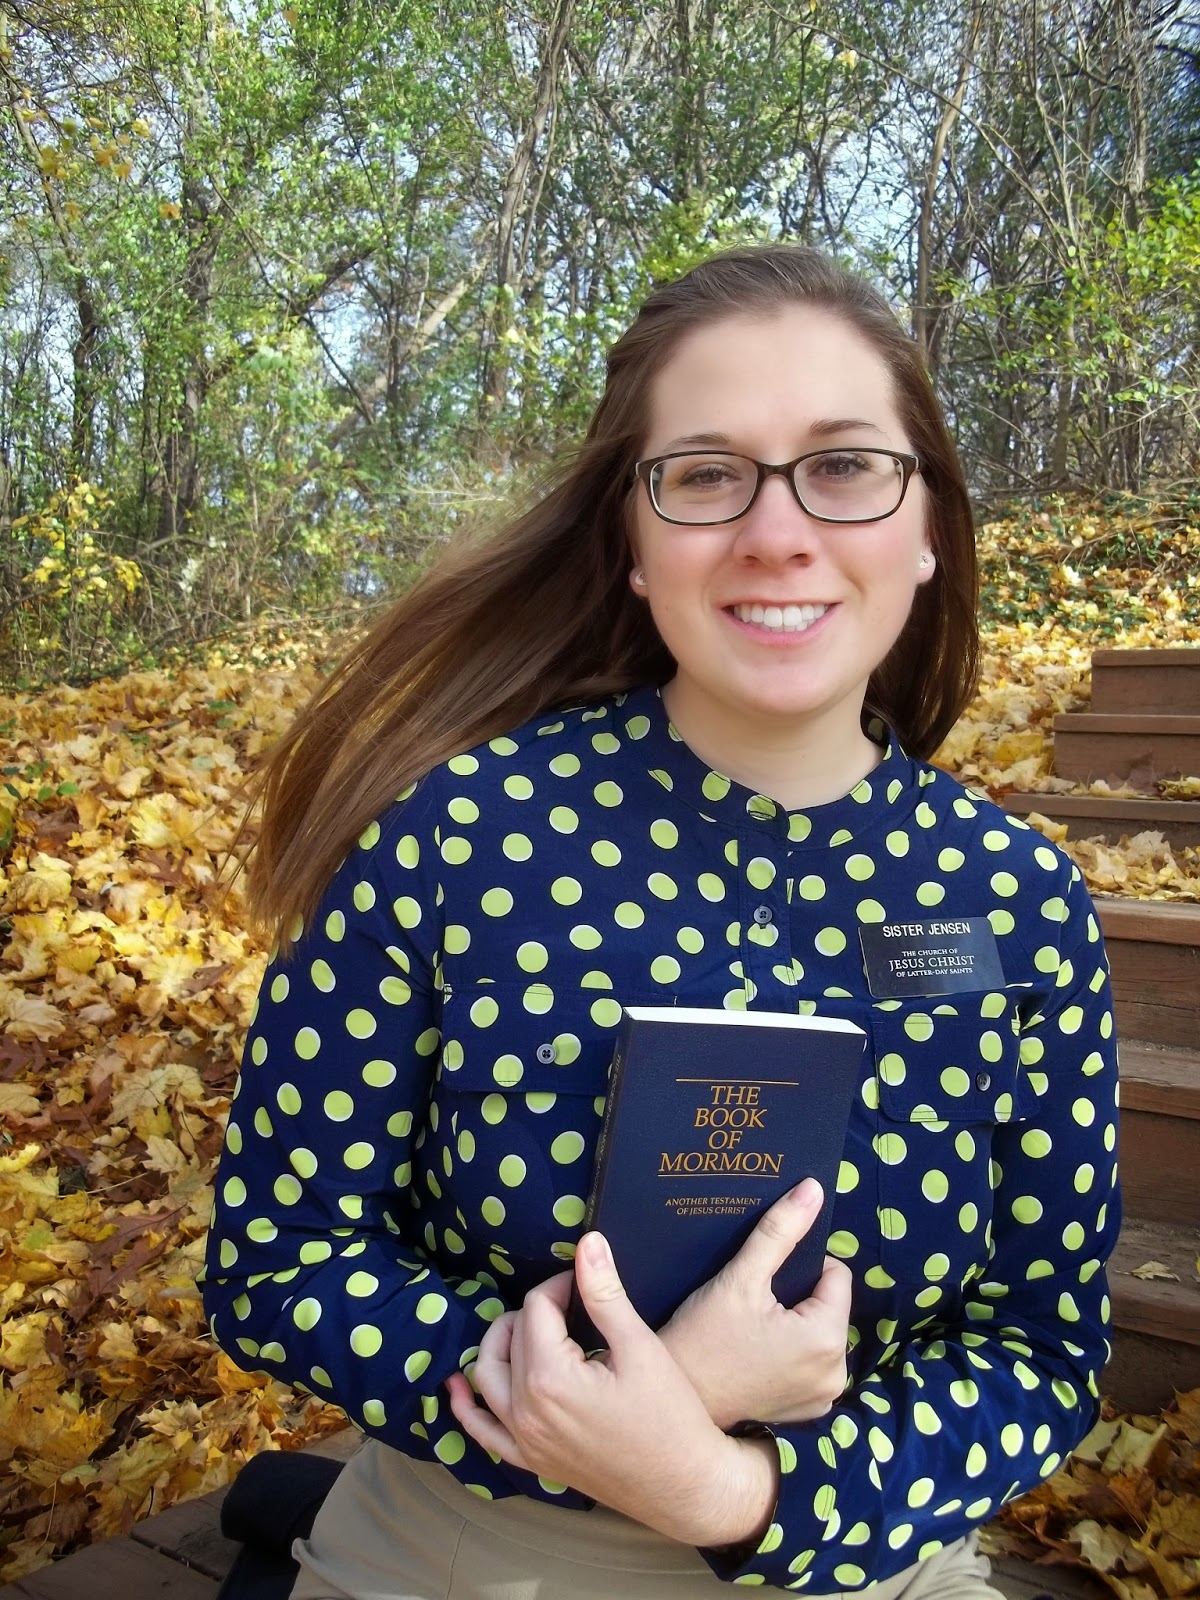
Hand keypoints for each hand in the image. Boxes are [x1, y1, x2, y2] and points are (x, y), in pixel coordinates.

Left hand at [445, 1232, 778, 1547]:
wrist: (684, 1486)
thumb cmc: (670, 1416)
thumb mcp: (640, 1348)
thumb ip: (605, 1294)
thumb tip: (587, 1243)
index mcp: (550, 1378)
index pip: (536, 1307)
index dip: (561, 1284)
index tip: (587, 1280)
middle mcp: (524, 1410)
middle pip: (512, 1336)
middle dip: (538, 1309)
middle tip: (574, 1303)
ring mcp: (523, 1440)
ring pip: (487, 1374)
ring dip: (502, 1342)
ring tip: (531, 1324)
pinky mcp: (529, 1460)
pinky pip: (483, 1431)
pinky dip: (467, 1406)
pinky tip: (457, 1386)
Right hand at [658, 1178, 850, 1428]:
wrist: (676, 1399)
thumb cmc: (702, 1336)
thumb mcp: (740, 1278)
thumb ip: (780, 1230)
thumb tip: (814, 1188)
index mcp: (827, 1338)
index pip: (835, 1275)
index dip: (801, 1266)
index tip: (764, 1275)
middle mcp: (836, 1373)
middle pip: (828, 1306)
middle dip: (798, 1296)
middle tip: (753, 1302)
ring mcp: (823, 1397)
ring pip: (818, 1333)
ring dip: (794, 1323)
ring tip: (752, 1326)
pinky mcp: (808, 1411)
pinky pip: (810, 1363)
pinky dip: (790, 1353)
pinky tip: (756, 1351)